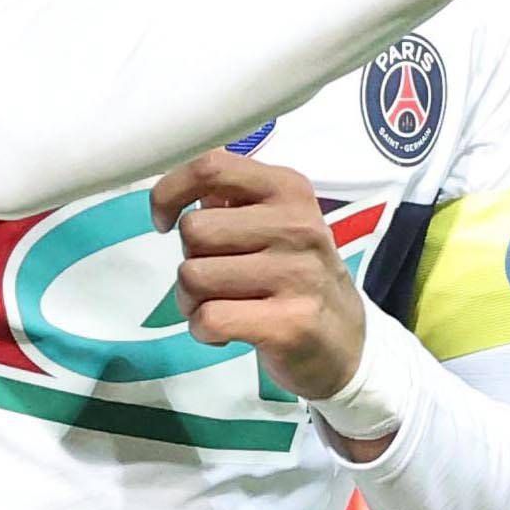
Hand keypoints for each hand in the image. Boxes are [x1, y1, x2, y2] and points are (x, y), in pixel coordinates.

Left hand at [152, 149, 369, 409]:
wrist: (345, 342)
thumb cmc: (296, 276)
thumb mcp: (275, 222)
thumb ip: (230, 198)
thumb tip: (182, 185)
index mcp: (288, 189)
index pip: (211, 167)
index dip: (170, 191)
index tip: (164, 219)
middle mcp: (297, 226)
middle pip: (193, 231)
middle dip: (189, 259)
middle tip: (214, 279)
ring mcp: (296, 275)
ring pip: (194, 277)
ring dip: (192, 301)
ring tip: (221, 306)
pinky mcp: (289, 324)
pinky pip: (209, 318)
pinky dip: (203, 330)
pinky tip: (226, 332)